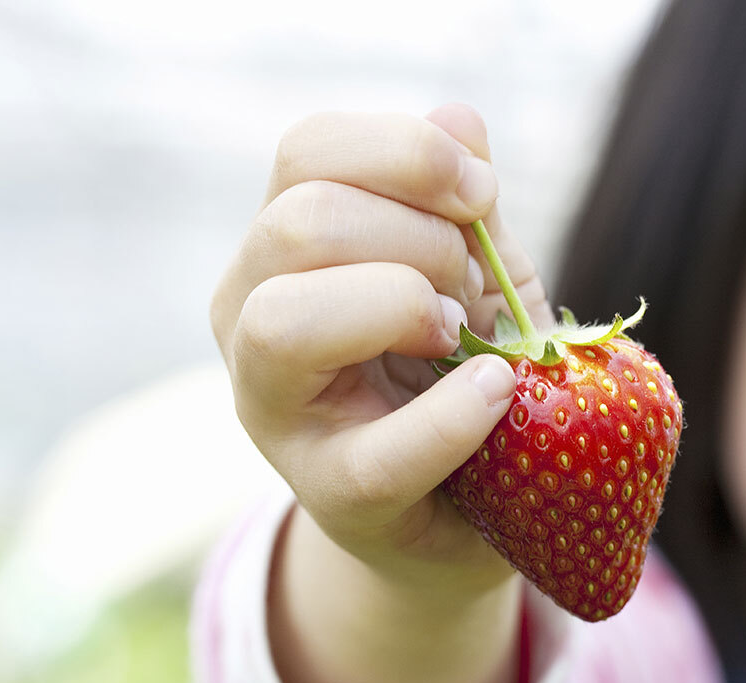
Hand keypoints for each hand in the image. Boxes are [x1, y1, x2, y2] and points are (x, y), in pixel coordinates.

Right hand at [211, 104, 553, 596]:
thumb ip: (462, 208)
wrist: (461, 503)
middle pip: (300, 224)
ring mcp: (274, 410)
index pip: (307, 154)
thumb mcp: (472, 277)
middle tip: (469, 287)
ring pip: (284, 321)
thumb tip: (457, 116)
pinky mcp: (328, 496)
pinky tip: (497, 389)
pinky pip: (377, 452)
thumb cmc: (456, 370)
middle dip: (419, 238)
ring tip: (460, 336)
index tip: (481, 194)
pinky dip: (453, 416)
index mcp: (281, 246)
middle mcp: (248, 314)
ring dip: (401, 307)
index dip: (406, 153)